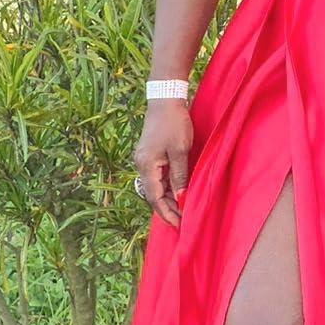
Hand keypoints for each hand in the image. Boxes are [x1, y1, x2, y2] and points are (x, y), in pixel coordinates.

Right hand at [134, 99, 193, 228]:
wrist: (165, 99)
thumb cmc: (174, 123)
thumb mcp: (180, 151)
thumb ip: (179, 176)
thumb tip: (181, 198)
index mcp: (146, 166)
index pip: (155, 197)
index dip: (166, 213)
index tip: (178, 224)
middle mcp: (141, 165)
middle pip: (153, 194)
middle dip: (167, 208)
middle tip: (182, 220)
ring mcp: (144, 159)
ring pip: (156, 186)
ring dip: (168, 198)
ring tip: (182, 210)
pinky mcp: (150, 154)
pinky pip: (157, 176)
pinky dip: (167, 186)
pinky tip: (178, 192)